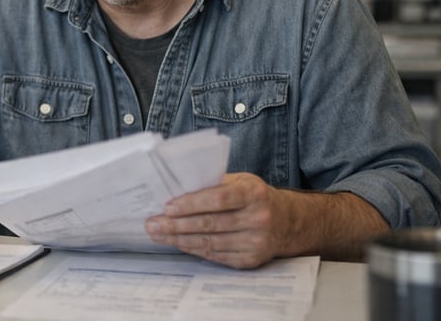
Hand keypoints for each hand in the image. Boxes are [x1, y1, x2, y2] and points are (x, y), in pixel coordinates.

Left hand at [145, 172, 288, 268]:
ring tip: (159, 235)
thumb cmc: (256, 196)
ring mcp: (255, 242)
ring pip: (209, 242)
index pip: (218, 199)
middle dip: (176, 225)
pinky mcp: (250, 259)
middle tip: (152, 224)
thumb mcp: (242, 181)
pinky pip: (216, 255)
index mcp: (254, 193)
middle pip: (209, 224)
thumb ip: (215, 183)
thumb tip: (178, 187)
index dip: (191, 204)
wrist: (288, 221)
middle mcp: (257, 218)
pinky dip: (194, 249)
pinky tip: (178, 243)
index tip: (167, 207)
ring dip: (179, 239)